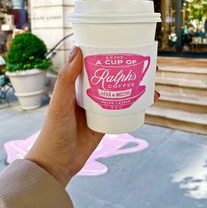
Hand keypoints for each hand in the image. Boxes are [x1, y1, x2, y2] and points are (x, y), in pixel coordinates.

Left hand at [26, 47, 159, 187]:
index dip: (110, 53)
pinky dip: (138, 104)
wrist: (58, 162)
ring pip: (122, 91)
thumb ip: (67, 78)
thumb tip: (78, 48)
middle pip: (114, 76)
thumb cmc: (54, 130)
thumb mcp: (60, 102)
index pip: (96, 63)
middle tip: (148, 62)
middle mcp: (91, 93)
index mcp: (78, 85)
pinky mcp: (108, 121)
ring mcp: (101, 107)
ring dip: (138, 84)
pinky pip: (126, 110)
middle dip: (130, 68)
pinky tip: (150, 100)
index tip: (125, 45)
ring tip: (153, 79)